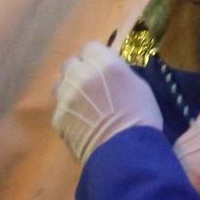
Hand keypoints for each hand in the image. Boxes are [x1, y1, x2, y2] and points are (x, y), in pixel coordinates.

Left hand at [53, 41, 162, 162]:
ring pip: (60, 84)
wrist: (124, 152)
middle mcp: (81, 75)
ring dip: (70, 89)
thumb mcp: (138, 86)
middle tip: (92, 85)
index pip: (90, 47)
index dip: (96, 57)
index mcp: (105, 64)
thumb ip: (118, 73)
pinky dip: (68, 112)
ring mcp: (66, 96)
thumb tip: (109, 73)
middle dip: (79, 71)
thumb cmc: (140, 117)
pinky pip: (60, 107)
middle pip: (71, 63)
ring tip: (83, 104)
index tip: (102, 67)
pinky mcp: (58, 117)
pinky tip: (81, 123)